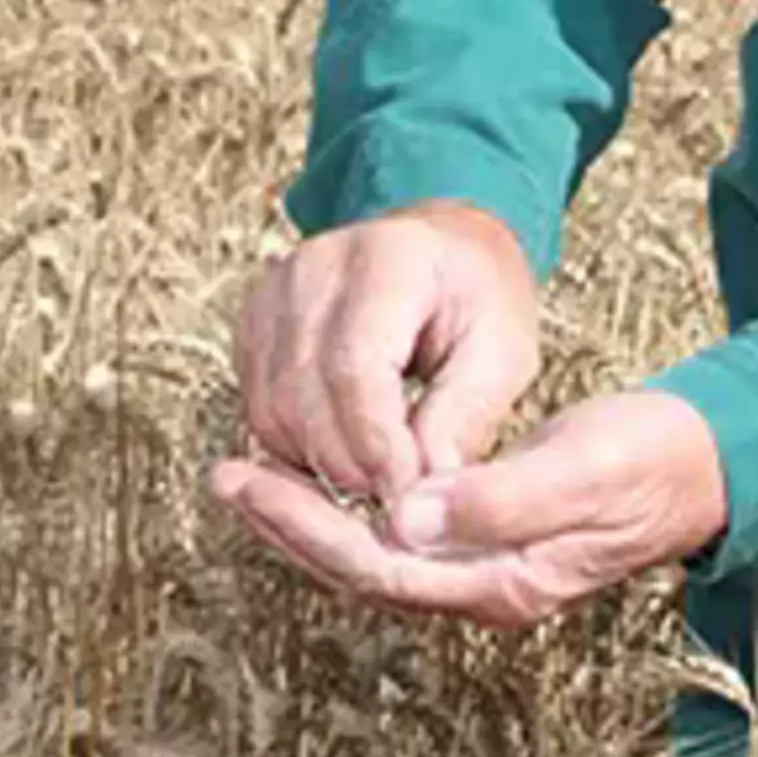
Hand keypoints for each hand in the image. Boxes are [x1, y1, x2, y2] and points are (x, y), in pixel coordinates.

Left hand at [212, 389, 729, 630]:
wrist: (707, 465)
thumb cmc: (652, 460)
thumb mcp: (583, 469)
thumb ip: (499, 499)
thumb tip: (407, 518)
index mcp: (503, 582)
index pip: (379, 565)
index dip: (308, 525)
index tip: (249, 479)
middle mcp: (484, 590)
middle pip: (363, 573)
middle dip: (289, 526)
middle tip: (224, 475)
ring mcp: (485, 573)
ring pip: (373, 561)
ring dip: (309, 521)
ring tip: (249, 478)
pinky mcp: (487, 543)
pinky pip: (396, 541)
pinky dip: (348, 512)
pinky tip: (321, 480)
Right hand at [231, 201, 540, 505]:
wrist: (442, 253)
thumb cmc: (478, 300)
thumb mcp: (503, 353)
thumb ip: (464, 417)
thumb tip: (422, 493)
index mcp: (387, 260)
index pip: (354, 366)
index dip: (377, 445)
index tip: (410, 497)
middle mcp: (315, 268)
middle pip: (302, 394)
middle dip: (349, 467)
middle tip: (398, 502)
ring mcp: (274, 292)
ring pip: (271, 411)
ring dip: (320, 466)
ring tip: (377, 482)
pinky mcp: (254, 324)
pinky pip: (258, 410)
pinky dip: (297, 449)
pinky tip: (345, 457)